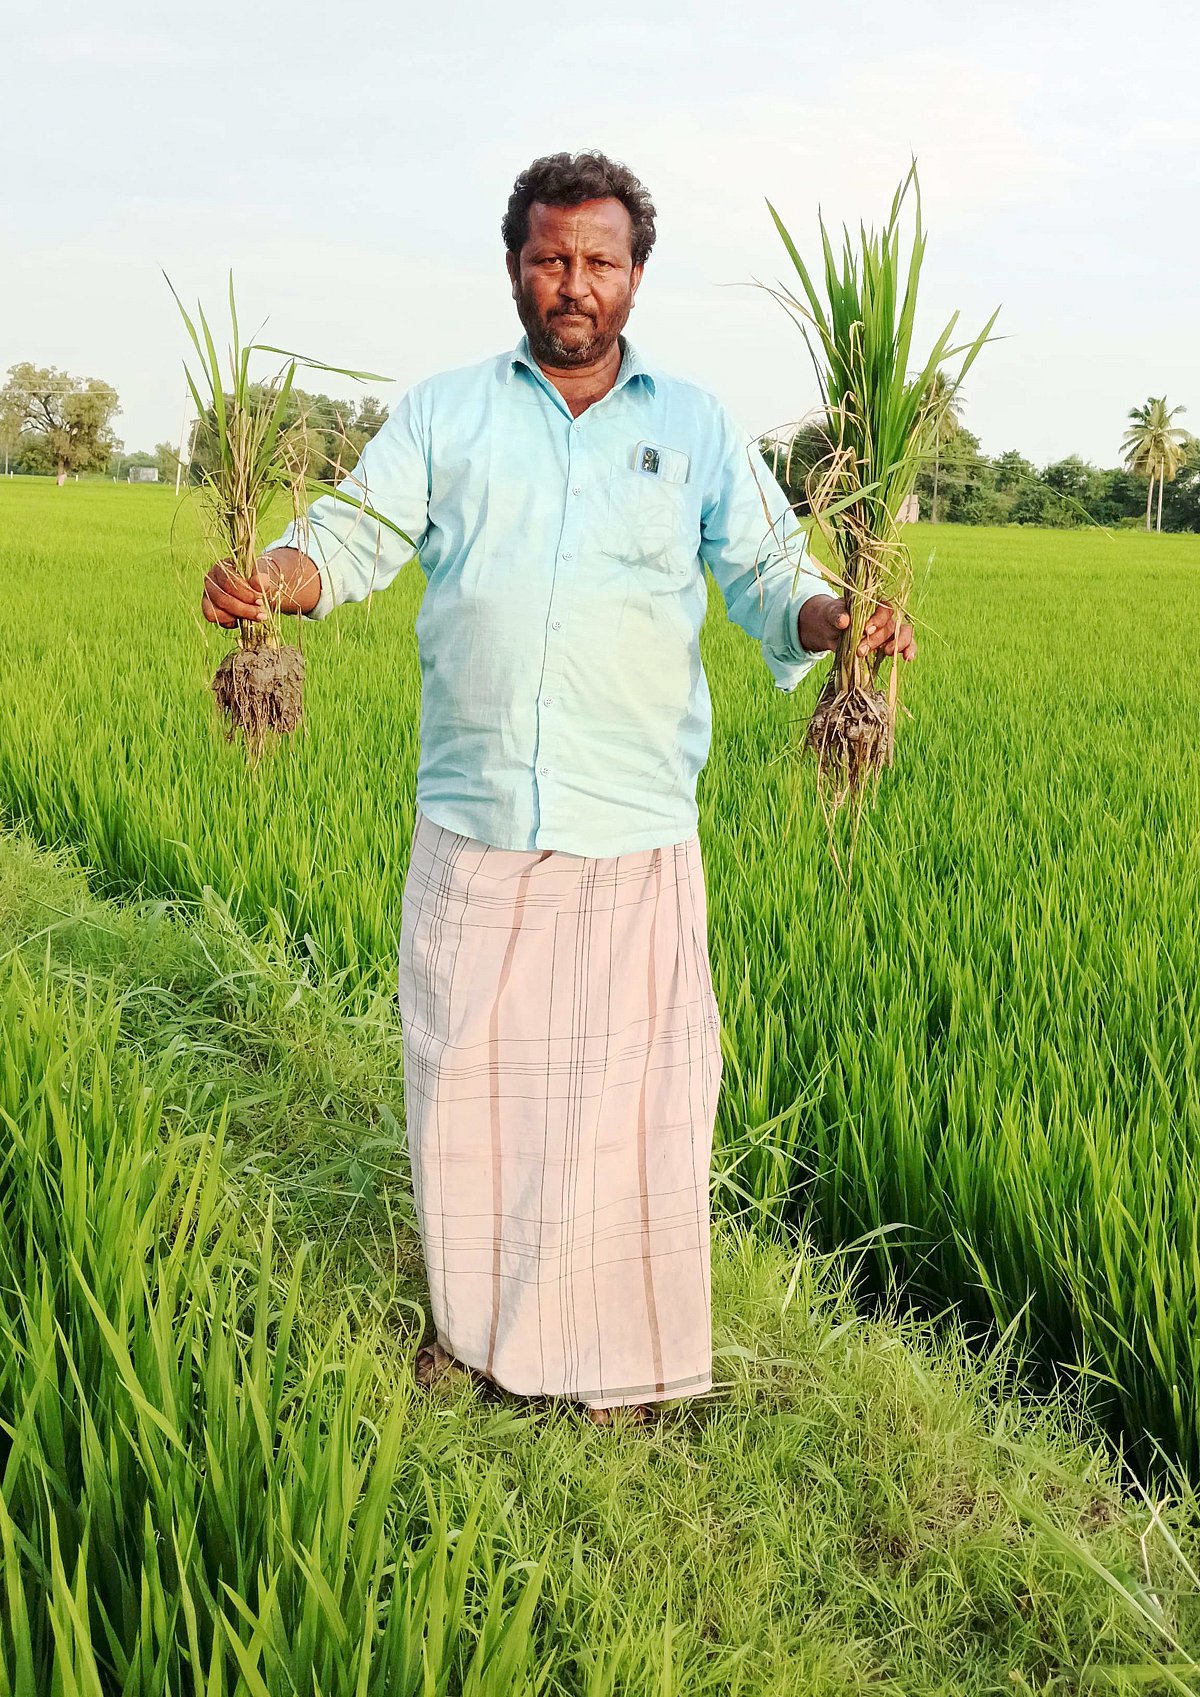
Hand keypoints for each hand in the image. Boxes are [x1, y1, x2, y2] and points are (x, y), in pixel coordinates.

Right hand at [201, 549, 318, 626]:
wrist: (262, 586)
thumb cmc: (264, 579)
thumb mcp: (269, 576)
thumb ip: (265, 577)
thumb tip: (260, 582)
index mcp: (224, 565)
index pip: (227, 581)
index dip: (243, 593)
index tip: (261, 599)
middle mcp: (212, 577)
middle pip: (219, 596)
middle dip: (242, 607)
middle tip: (262, 613)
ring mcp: (210, 593)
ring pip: (213, 608)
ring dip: (237, 616)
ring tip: (257, 617)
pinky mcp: (212, 607)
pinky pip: (213, 617)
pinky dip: (228, 621)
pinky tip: (241, 622)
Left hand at [798, 593, 915, 661]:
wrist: (829, 630)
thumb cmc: (832, 616)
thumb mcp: (831, 613)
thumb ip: (837, 615)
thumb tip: (844, 620)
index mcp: (873, 603)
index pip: (884, 609)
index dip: (878, 620)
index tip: (866, 630)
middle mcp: (884, 616)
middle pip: (891, 625)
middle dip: (878, 639)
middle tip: (861, 650)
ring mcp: (888, 630)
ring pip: (903, 633)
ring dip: (898, 644)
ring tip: (887, 652)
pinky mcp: (888, 644)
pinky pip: (904, 645)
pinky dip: (909, 650)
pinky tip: (908, 658)